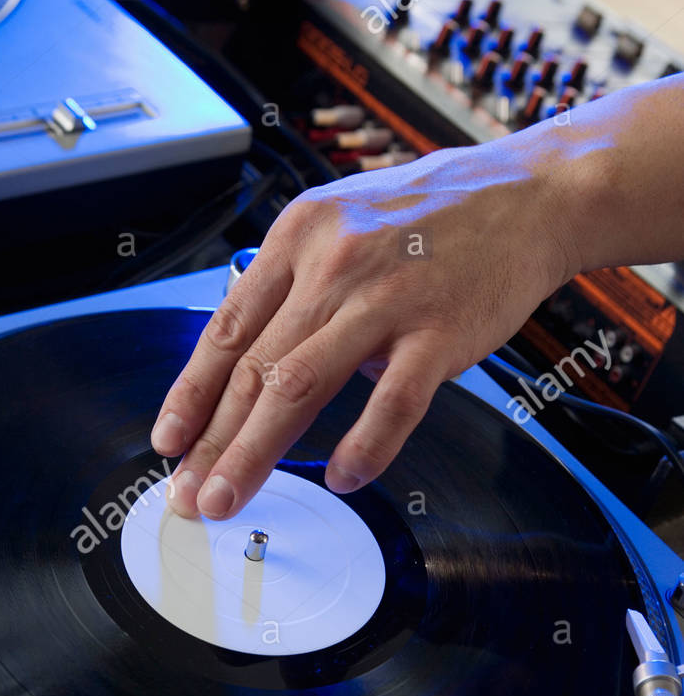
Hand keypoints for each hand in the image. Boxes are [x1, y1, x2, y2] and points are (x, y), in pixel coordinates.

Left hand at [151, 132, 583, 519]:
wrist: (527, 196)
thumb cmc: (431, 219)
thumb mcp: (342, 223)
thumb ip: (295, 283)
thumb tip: (247, 356)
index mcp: (298, 236)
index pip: (226, 329)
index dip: (189, 394)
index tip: (167, 442)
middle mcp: (331, 262)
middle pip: (252, 369)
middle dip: (211, 442)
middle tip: (188, 495)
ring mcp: (385, 296)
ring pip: (299, 387)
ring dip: (254, 452)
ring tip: (230, 499)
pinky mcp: (439, 329)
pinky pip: (392, 401)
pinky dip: (364, 446)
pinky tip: (342, 478)